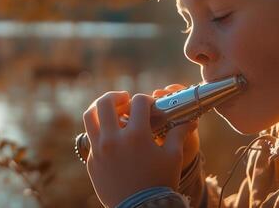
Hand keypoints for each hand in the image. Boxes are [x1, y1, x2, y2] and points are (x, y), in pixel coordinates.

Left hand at [82, 88, 198, 206]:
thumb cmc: (159, 183)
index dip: (146, 100)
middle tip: (125, 99)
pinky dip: (100, 131)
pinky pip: (91, 138)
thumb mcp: (173, 157)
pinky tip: (111, 135)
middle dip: (116, 96)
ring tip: (111, 110)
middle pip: (104, 103)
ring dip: (99, 108)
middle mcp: (113, 140)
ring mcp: (98, 150)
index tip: (150, 106)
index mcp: (136, 136)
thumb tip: (190, 119)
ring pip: (89, 117)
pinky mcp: (91, 161)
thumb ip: (178, 133)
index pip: (138, 102)